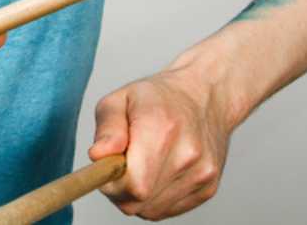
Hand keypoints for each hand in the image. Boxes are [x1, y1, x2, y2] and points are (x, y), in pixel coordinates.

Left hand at [87, 71, 232, 219]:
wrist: (207, 97)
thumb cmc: (159, 97)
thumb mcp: (121, 99)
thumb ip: (107, 128)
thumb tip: (98, 156)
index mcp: (162, 128)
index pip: (132, 184)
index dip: (112, 182)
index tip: (108, 167)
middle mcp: (187, 154)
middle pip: (139, 201)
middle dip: (121, 189)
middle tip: (122, 163)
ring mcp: (201, 174)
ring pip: (151, 210)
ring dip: (137, 195)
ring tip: (142, 165)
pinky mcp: (207, 189)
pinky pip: (166, 210)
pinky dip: (155, 198)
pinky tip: (157, 173)